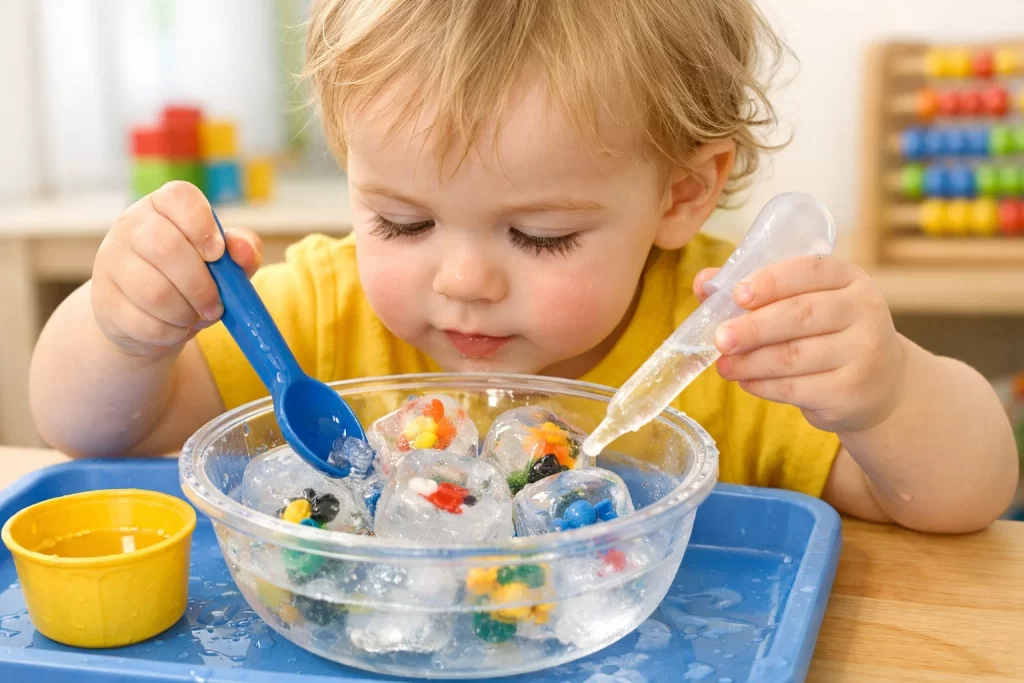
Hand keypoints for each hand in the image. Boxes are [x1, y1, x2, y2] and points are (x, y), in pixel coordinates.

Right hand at [92, 181, 262, 356]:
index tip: (217, 254)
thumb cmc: (192, 277)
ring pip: (154, 291)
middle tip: (215, 304)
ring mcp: (111, 263)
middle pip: (166, 247)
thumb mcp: (223, 261)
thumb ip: (242, 249)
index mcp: (162, 207)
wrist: (146, 315)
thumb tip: (242, 250)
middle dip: (201, 284)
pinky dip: (169, 332)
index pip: (178, 197)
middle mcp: (130, 227)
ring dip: (186, 313)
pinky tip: (176, 327)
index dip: (202, 225)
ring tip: (196, 316)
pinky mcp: (104, 300)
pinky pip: (142, 322)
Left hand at [693, 255, 904, 433]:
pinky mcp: (852, 391)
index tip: (737, 294)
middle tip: (720, 338)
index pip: (810, 270)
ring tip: (723, 365)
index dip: (772, 281)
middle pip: (801, 315)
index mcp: (849, 279)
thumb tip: (703, 282)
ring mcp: (864, 352)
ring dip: (751, 362)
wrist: (879, 383)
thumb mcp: (802, 302)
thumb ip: (754, 290)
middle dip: (753, 327)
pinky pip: (797, 388)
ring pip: (795, 356)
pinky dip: (764, 386)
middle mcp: (864, 311)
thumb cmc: (826, 332)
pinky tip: (745, 382)